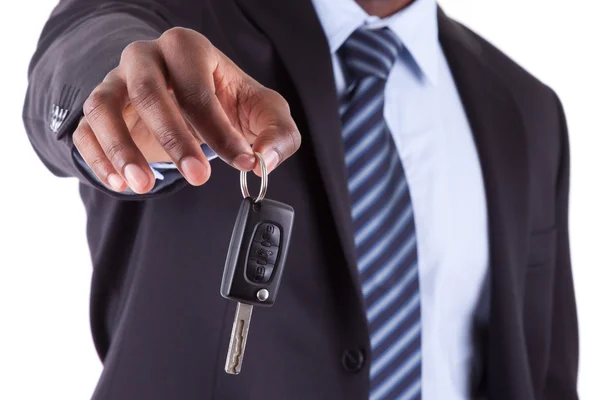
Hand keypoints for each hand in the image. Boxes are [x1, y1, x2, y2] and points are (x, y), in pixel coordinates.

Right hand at [73, 27, 300, 192]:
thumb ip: (277, 133)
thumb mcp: (262, 111)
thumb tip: (263, 162)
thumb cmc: (227, 101)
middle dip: (174, 139)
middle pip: (149, 92)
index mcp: (188, 49)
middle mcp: (146, 57)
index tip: (244, 163)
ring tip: (144, 185)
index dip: (221, 131)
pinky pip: (85, 130)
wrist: (189, 98)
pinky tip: (120, 183)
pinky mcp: (98, 109)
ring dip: (122, 149)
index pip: (199, 90)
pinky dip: (98, 158)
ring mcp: (115, 81)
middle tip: (200, 178)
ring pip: (104, 108)